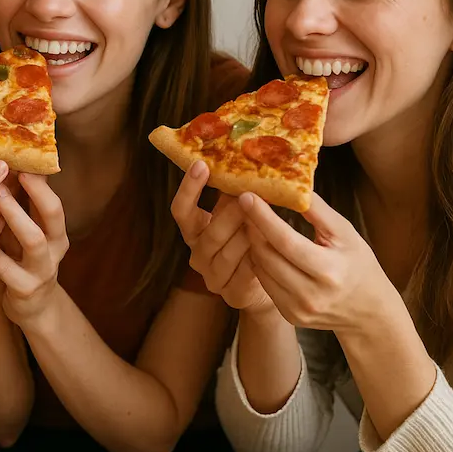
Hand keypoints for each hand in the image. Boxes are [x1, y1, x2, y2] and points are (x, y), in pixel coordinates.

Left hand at [0, 173, 68, 326]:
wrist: (31, 303)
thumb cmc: (23, 255)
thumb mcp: (27, 229)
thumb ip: (20, 201)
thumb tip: (4, 160)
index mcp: (56, 231)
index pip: (54, 202)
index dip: (39, 185)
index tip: (20, 164)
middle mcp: (54, 248)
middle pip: (50, 217)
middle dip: (29, 191)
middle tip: (2, 178)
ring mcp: (41, 269)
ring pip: (32, 240)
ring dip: (13, 216)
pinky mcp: (24, 288)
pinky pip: (6, 268)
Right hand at [171, 161, 271, 313]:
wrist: (268, 282)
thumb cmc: (250, 239)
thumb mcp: (238, 214)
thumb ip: (234, 194)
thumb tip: (245, 157)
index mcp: (194, 231)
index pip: (181, 210)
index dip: (189, 189)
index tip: (201, 165)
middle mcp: (197, 254)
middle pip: (209, 234)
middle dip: (230, 215)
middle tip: (248, 198)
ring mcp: (212, 277)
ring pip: (226, 254)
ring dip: (246, 236)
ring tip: (264, 222)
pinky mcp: (232, 294)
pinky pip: (244, 274)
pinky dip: (257, 259)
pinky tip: (271, 248)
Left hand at [240, 192, 395, 334]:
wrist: (369, 312)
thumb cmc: (359, 265)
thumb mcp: (346, 233)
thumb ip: (317, 210)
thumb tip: (291, 185)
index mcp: (329, 271)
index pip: (285, 240)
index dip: (262, 217)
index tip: (247, 196)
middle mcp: (311, 294)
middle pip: (267, 254)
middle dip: (253, 227)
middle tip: (247, 206)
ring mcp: (298, 308)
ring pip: (261, 268)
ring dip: (254, 244)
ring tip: (255, 225)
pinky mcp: (290, 315)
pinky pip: (264, 282)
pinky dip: (261, 262)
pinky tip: (265, 248)